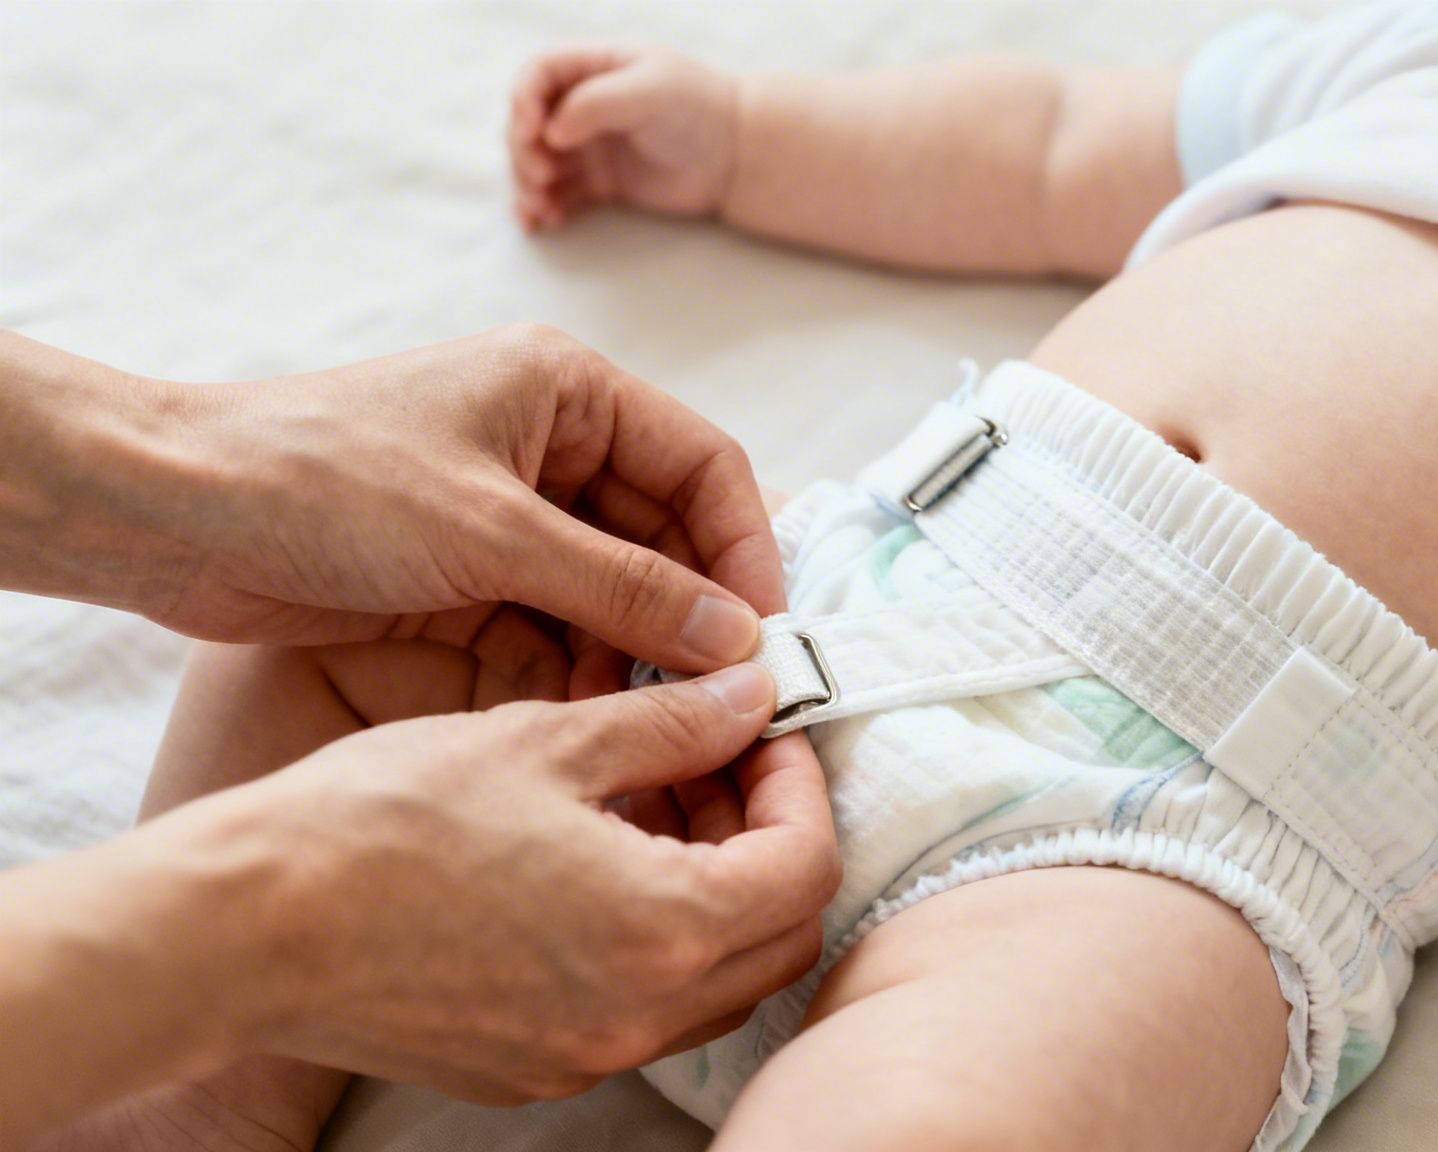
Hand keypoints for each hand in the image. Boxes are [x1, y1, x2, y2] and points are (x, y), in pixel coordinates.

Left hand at [147, 325, 777, 669]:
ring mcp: (510, 511)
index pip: (704, 463)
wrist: (171, 517)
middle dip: (695, 610)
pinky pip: (559, 622)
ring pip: (616, 587)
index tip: (769, 633)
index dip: (747, 547)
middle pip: (666, 533)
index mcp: (567, 390)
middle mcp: (550, 443)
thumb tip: (738, 637)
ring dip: (638, 649)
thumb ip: (624, 588)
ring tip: (656, 714)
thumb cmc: (323, 482)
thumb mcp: (494, 534)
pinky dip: (579, 666)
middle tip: (727, 692)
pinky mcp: (470, 571)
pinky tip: (590, 714)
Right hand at [164, 668, 838, 1103]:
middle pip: (780, 937)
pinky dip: (650, 939)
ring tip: (652, 801)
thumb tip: (753, 695)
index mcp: (666, 930)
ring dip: (715, 892)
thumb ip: (674, 722)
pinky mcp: (531, 1069)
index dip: (801, 787)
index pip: (807, 867)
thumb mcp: (548, 740)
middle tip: (720, 764)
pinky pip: (638, 1010)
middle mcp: (641, 1015)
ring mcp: (586, 1055)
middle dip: (771, 840)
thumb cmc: (387, 822)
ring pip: (715, 981)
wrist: (244, 927)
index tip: (766, 733)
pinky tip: (593, 861)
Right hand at [510, 45, 740, 230]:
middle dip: (523, 150)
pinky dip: (546, 207)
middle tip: (541, 174)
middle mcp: (584, 104)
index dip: (523, 100)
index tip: (531, 130)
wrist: (739, 155)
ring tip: (538, 208)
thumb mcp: (650, 91)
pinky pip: (561, 195)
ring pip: (539, 162)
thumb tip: (550, 131)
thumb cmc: (699, 108)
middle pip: (529, 123)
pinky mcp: (602, 183)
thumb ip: (596, 104)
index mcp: (593, 67)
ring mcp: (590, 145)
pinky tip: (543, 223)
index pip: (537, 75)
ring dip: (528, 184)